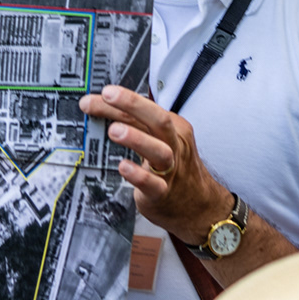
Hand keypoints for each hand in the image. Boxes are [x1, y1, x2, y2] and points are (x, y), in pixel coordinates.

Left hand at [83, 83, 232, 244]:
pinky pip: (153, 184)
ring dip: (136, 138)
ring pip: (159, 151)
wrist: (197, 205)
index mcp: (173, 128)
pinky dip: (138, 174)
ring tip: (114, 130)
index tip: (101, 93)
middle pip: (159, 120)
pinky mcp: (163, 193)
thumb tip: (101, 109)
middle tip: (108, 97)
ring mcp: (170, 169)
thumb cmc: (174, 168)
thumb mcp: (159, 140)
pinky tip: (123, 167)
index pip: (146, 108)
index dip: (121, 99)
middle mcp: (174, 145)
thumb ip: (135, 126)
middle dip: (132, 104)